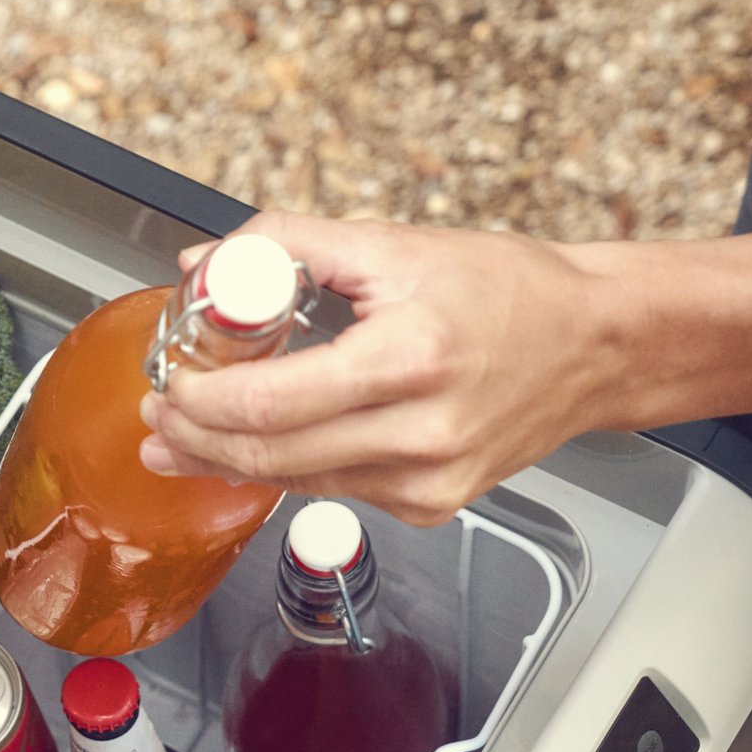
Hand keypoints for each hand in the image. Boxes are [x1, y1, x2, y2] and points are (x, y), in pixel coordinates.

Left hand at [138, 210, 623, 526]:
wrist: (594, 345)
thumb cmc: (510, 291)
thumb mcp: (394, 245)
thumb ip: (288, 246)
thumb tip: (204, 262)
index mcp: (411, 359)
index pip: (273, 402)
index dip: (203, 401)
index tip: (169, 383)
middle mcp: (423, 434)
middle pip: (271, 455)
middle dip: (197, 440)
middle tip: (157, 420)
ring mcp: (428, 481)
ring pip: (296, 481)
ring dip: (230, 459)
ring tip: (184, 436)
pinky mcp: (431, 505)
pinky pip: (335, 490)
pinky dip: (289, 466)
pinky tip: (261, 444)